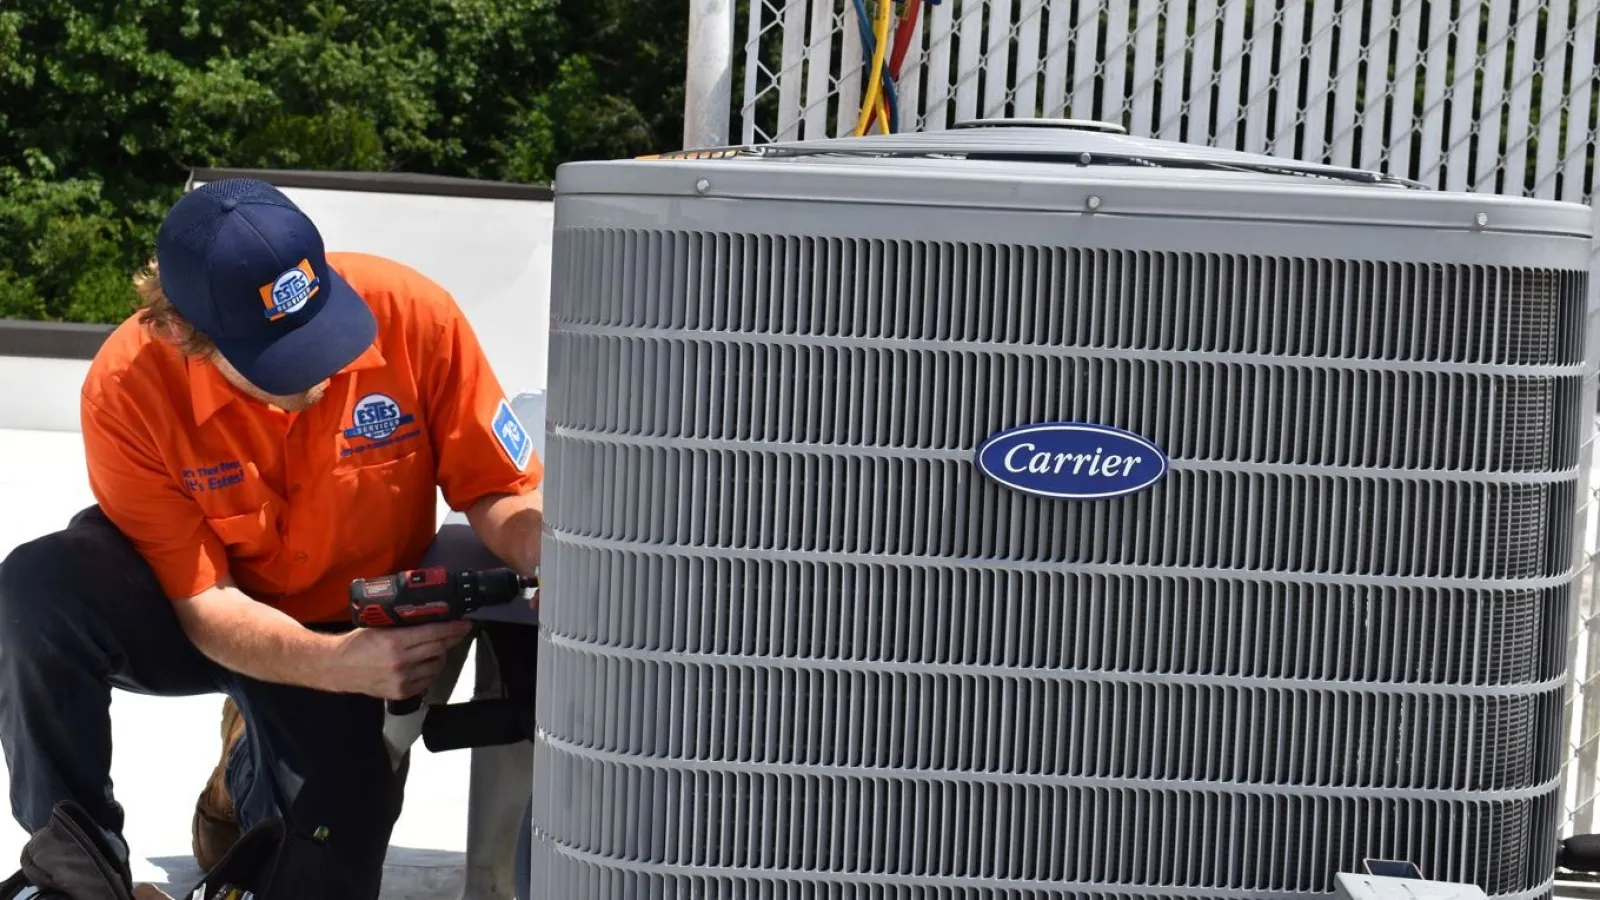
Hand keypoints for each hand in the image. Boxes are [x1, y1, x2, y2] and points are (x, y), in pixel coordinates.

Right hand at [316, 621, 473, 699]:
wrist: (337, 668)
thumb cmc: (356, 644)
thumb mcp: (379, 626)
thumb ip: (403, 625)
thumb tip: (428, 617)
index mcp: (395, 641)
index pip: (434, 633)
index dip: (452, 627)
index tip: (464, 623)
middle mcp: (401, 661)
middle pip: (439, 648)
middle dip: (453, 639)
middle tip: (459, 631)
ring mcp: (402, 679)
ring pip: (436, 666)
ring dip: (441, 655)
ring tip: (439, 648)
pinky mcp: (401, 692)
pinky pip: (427, 681)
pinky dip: (431, 671)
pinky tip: (428, 663)